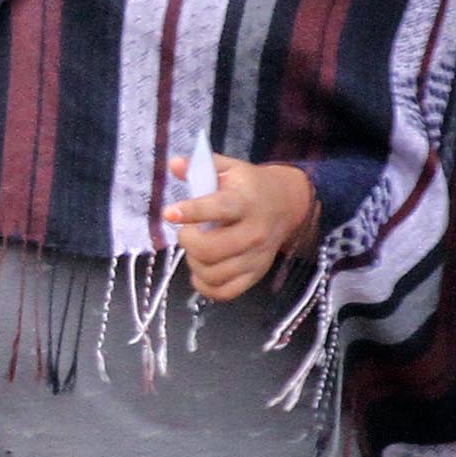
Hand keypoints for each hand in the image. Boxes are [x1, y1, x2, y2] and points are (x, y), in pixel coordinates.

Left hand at [161, 154, 317, 304]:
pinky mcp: (256, 274)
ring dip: (194, 263)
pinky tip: (200, 270)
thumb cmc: (249, 186)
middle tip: (186, 232)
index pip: (218, 209)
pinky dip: (205, 286)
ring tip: (195, 249)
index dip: (191, 212)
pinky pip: (225, 292)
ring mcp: (256, 257)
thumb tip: (174, 164)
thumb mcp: (229, 169)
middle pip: (211, 249)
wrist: (286, 204)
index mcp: (246, 201)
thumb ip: (201, 166)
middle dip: (188, 241)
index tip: (169, 213)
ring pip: (214, 273)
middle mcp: (254, 232)